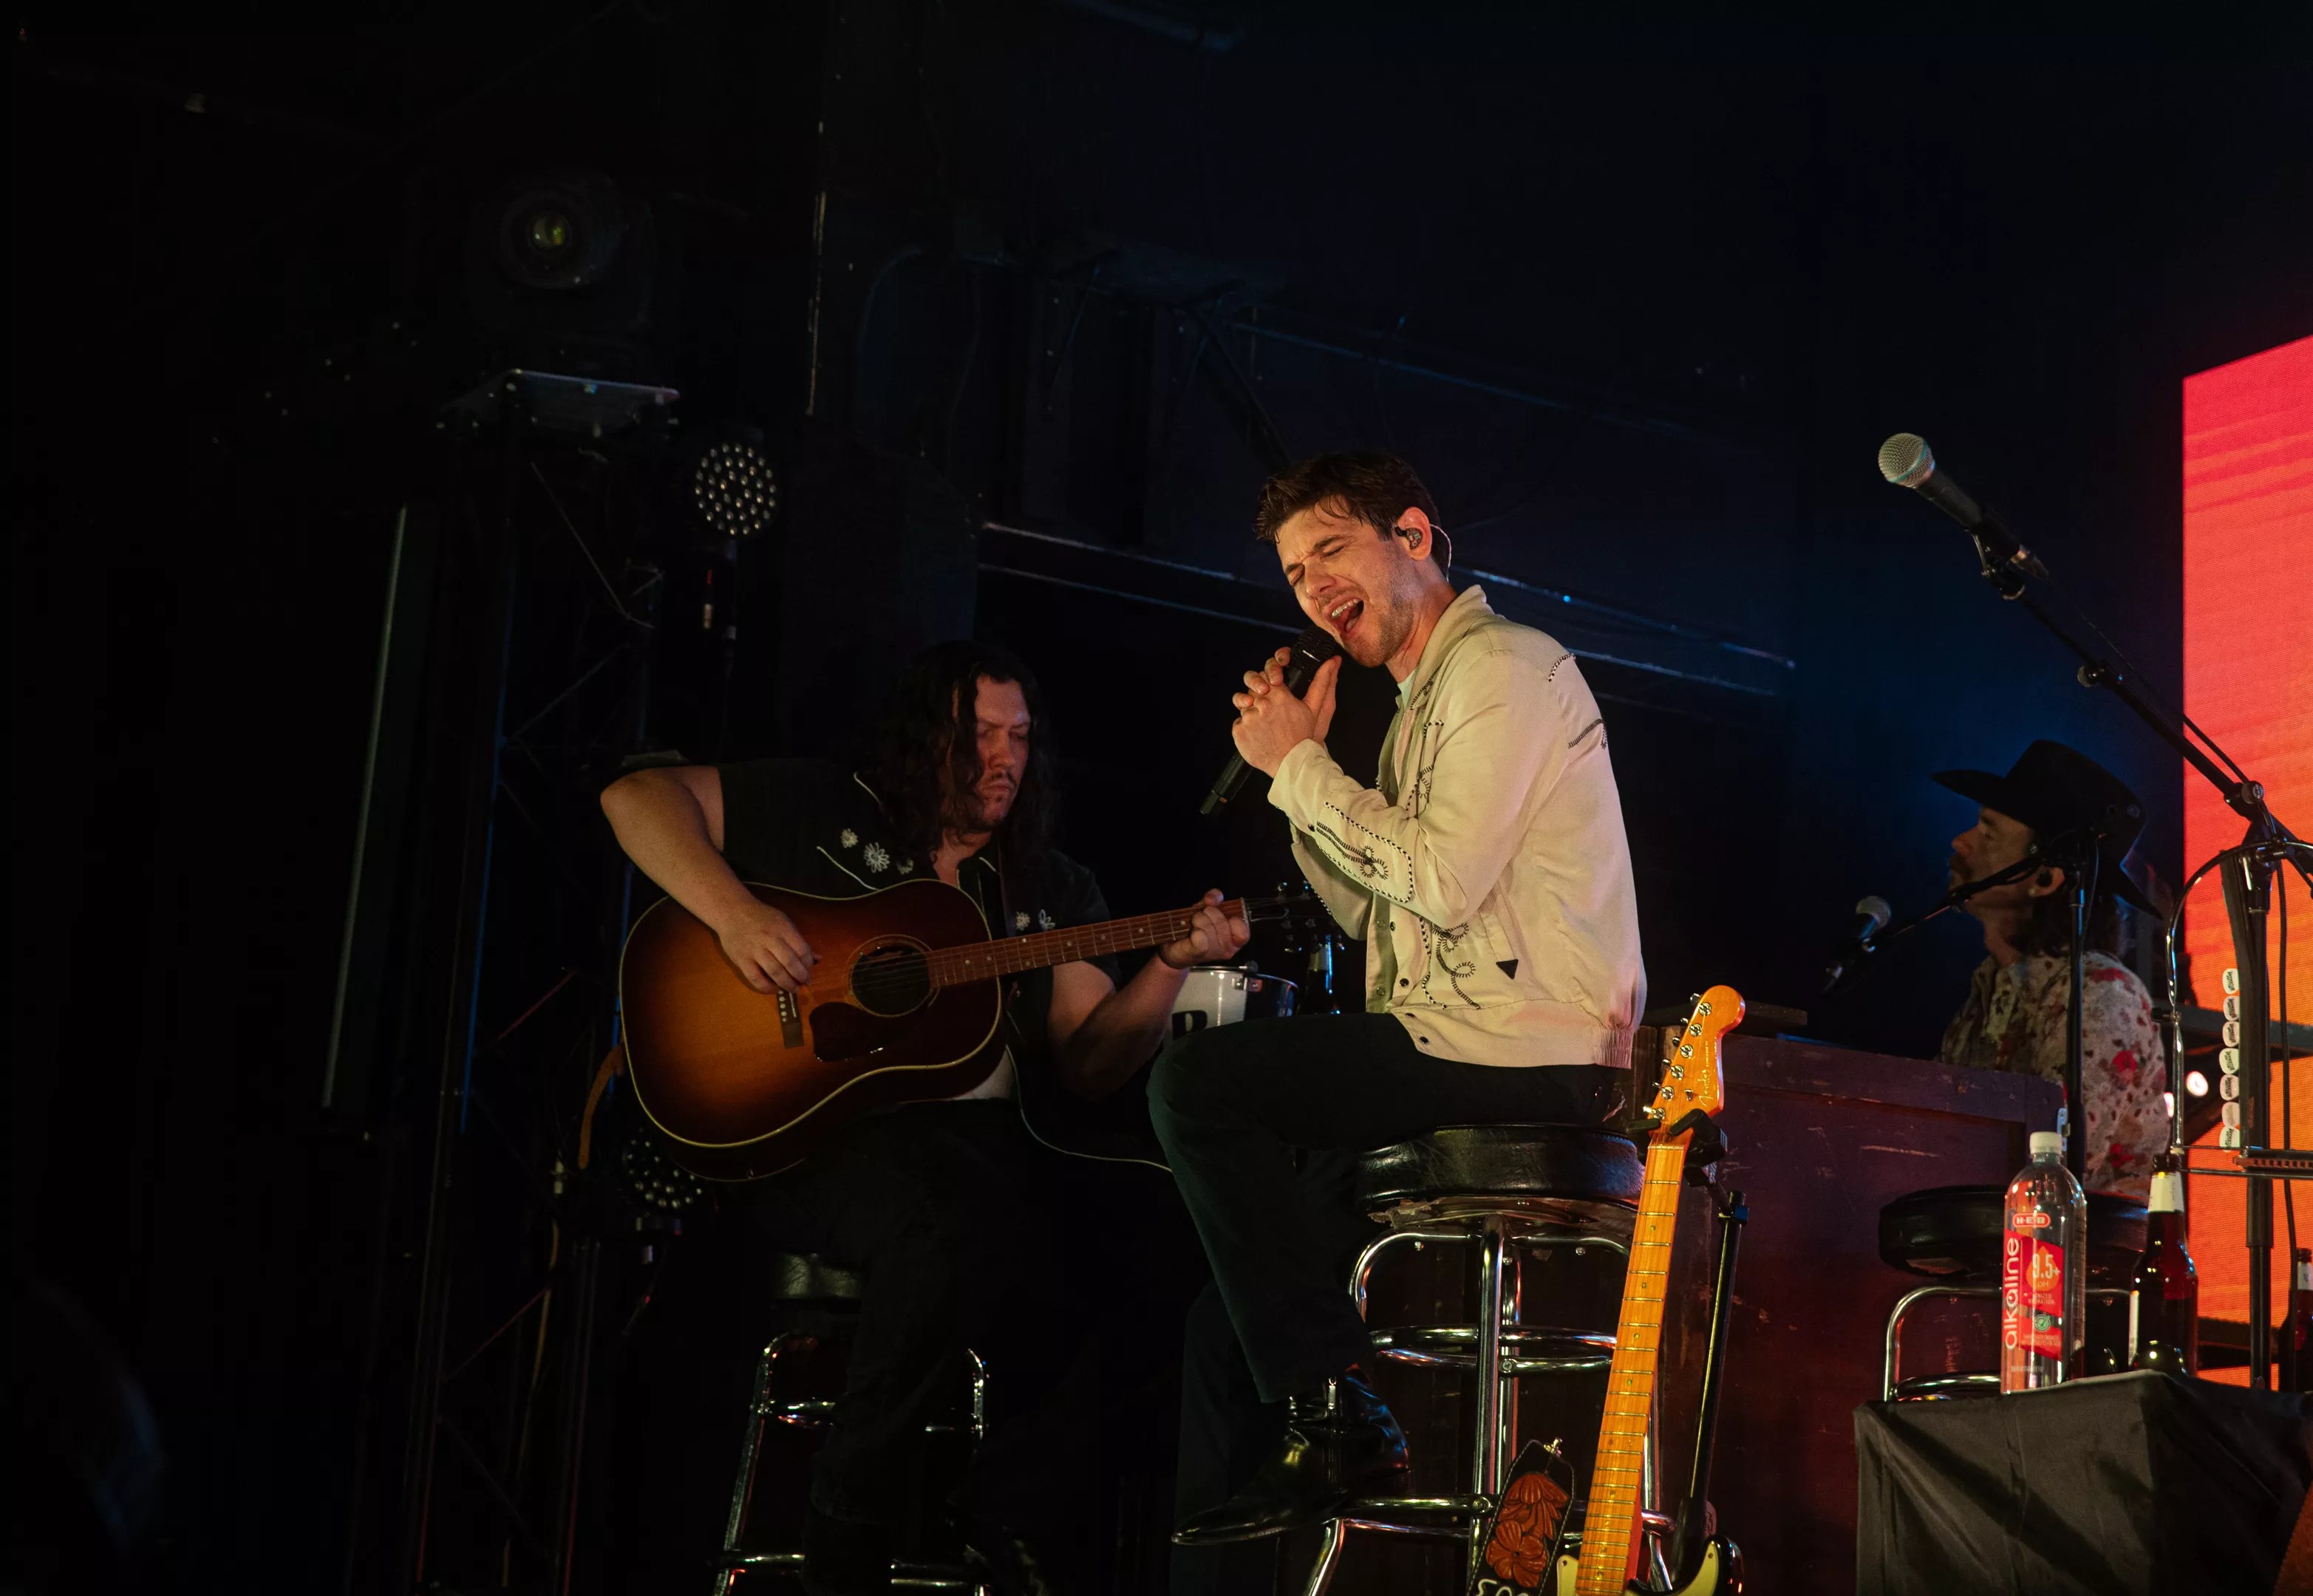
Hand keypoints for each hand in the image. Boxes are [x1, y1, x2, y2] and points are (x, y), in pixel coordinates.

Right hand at [714, 898, 818, 993]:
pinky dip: (767, 987)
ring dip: (787, 984)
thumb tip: (818, 958)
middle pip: (790, 963)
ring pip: (775, 972)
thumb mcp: (784, 922)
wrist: (732, 911)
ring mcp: (754, 950)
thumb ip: (799, 941)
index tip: (809, 971)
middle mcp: (770, 939)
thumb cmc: (762, 917)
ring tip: (793, 989)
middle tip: (805, 983)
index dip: (808, 965)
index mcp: (783, 928)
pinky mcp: (741, 960)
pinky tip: (774, 989)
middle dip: (801, 977)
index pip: (802, 950)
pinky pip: (756, 978)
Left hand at [1159, 889, 1251, 969]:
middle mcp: (1227, 949)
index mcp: (1235, 939)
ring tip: (1194, 923)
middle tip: (1201, 917)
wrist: (1177, 946)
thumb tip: (1211, 899)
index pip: (1243, 932)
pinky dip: (1195, 930)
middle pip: (1222, 924)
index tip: (1222, 914)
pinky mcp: (1198, 953)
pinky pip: (1200, 939)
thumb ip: (1215, 898)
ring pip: (1208, 928)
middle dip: (1209, 913)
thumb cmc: (1197, 927)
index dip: (1234, 919)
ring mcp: (1213, 953)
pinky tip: (1192, 931)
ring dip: (1198, 919)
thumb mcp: (1208, 908)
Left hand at [1230, 647, 1341, 777]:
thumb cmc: (1303, 737)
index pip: (1266, 674)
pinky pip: (1237, 722)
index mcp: (1279, 695)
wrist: (1292, 764)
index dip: (1269, 679)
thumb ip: (1322, 682)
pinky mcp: (1239, 731)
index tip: (1272, 686)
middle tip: (1268, 707)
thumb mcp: (1315, 708)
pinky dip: (1246, 727)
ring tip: (1265, 723)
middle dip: (1258, 693)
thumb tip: (1333, 661)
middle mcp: (1262, 704)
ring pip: (1243, 704)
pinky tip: (1259, 735)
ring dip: (1252, 711)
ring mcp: (1248, 718)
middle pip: (1252, 687)